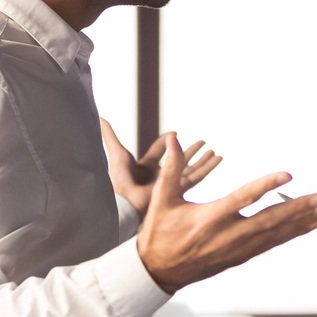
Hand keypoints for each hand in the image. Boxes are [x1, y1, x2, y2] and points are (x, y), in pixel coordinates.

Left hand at [100, 119, 221, 216]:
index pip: (158, 151)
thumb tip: (99, 116)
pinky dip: (208, 167)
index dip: (166, 142)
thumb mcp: (116, 152)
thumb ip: (108, 134)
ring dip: (203, 160)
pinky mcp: (179, 189)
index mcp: (144, 168)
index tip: (174, 133)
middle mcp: (159, 176)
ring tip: (214, 152)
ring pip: (191, 169)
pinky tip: (217, 158)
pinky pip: (197, 176)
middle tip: (203, 143)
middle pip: (178, 160)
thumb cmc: (118, 180)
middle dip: (191, 151)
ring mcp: (169, 184)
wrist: (125, 201)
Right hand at [135, 134, 316, 293]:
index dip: (266, 187)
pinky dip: (291, 233)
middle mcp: (227, 236)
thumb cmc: (158, 232)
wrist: (158, 272)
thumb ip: (172, 169)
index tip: (288, 176)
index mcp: (209, 219)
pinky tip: (308, 225)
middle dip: (297, 209)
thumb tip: (174, 138)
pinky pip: (270, 244)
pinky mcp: (240, 257)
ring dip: (301, 221)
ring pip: (274, 234)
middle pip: (269, 220)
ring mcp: (236, 249)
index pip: (243, 200)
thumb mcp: (160, 201)